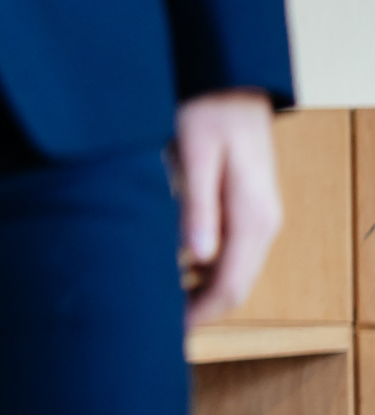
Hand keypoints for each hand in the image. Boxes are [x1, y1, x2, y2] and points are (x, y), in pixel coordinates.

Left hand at [176, 89, 280, 325]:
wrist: (230, 80)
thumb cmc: (209, 109)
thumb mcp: (194, 153)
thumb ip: (197, 206)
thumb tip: (195, 257)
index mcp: (252, 219)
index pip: (229, 288)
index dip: (198, 316)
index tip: (166, 334)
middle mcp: (261, 224)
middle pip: (231, 286)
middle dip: (197, 310)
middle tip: (153, 325)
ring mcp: (256, 216)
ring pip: (229, 270)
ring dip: (196, 289)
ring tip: (154, 301)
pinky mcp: (243, 206)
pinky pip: (225, 250)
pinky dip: (200, 267)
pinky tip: (169, 266)